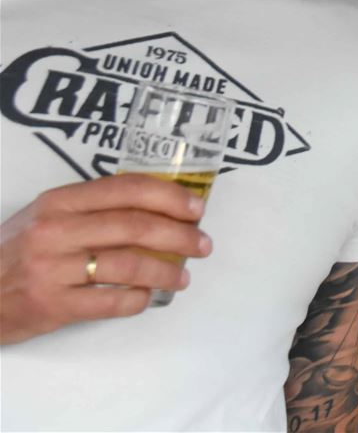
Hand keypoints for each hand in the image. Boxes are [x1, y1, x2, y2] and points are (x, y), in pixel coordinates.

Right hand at [1, 175, 211, 343]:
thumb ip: (92, 207)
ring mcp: (51, 269)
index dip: (169, 196)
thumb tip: (158, 205)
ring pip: (128, 265)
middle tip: (202, 244)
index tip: (196, 207)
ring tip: (182, 276)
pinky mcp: (51, 305)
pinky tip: (147, 298)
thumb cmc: (15, 252)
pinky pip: (110, 302)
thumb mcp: (45, 217)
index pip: (127, 189)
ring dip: (166, 271)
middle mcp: (55, 231)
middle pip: (135, 226)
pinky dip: (136, 300)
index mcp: (58, 201)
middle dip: (179, 235)